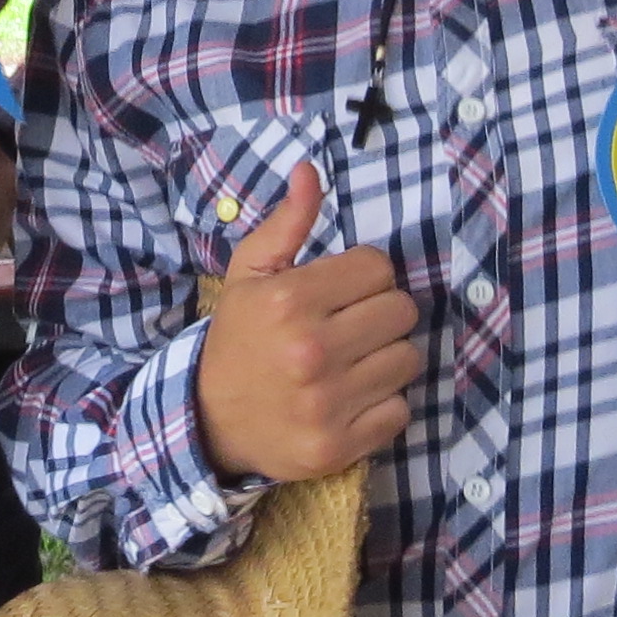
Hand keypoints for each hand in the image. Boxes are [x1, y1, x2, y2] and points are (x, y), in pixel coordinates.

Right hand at [192, 164, 421, 482]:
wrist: (208, 420)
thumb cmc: (239, 338)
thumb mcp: (249, 275)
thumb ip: (286, 223)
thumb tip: (310, 170)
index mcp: (289, 301)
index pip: (378, 268)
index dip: (365, 276)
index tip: (342, 292)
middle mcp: (311, 351)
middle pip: (401, 312)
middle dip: (380, 314)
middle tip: (351, 326)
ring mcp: (328, 403)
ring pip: (408, 360)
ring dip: (386, 358)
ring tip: (353, 362)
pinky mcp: (340, 445)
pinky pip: (401, 410)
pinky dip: (384, 404)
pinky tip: (352, 398)